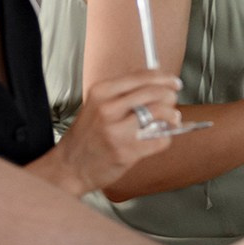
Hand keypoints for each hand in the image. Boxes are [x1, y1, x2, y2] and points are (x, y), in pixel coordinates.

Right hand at [52, 69, 182, 193]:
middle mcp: (108, 109)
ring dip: (172, 116)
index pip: (141, 76)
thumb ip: (123, 93)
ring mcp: (117, 131)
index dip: (164, 78)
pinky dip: (165, 137)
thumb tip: (155, 80)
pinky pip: (159, 139)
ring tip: (172, 119)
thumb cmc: (86, 136)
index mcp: (101, 92)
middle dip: (170, 96)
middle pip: (154, 93)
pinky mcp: (126, 152)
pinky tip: (160, 137)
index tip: (174, 82)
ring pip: (160, 113)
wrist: (69, 167)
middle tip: (173, 101)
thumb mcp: (96, 105)